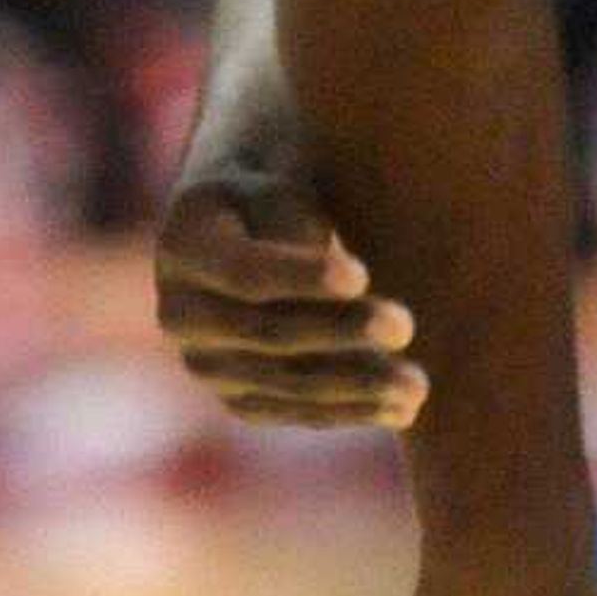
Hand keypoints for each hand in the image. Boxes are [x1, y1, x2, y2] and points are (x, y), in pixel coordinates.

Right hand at [155, 169, 425, 428]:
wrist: (252, 226)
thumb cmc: (281, 192)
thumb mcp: (283, 185)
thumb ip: (297, 225)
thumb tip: (344, 287)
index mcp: (183, 244)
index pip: (243, 270)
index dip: (301, 276)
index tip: (361, 274)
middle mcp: (179, 313)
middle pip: (268, 331)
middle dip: (341, 331)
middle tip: (405, 325)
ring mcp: (206, 362)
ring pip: (286, 382)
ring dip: (356, 385)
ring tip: (416, 384)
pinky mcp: (239, 396)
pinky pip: (295, 410)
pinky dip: (350, 410)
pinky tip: (401, 409)